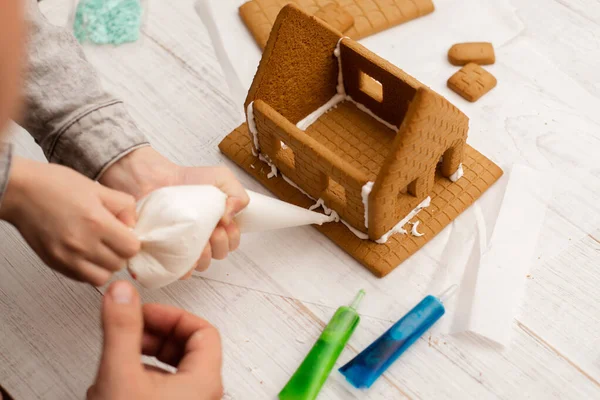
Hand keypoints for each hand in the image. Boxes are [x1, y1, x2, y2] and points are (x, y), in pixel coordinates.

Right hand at [0, 158, 139, 285]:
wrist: (21, 192)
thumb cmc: (56, 185)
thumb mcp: (98, 188)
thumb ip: (124, 207)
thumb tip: (133, 226)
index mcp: (96, 223)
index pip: (132, 248)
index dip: (131, 240)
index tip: (124, 232)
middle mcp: (82, 244)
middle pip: (119, 265)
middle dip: (120, 252)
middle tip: (111, 238)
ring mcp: (67, 258)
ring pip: (102, 277)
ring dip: (106, 265)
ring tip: (99, 248)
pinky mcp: (55, 264)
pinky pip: (83, 278)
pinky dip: (89, 269)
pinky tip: (85, 253)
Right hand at [88, 281, 222, 399]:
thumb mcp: (120, 374)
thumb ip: (122, 330)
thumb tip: (122, 294)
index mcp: (204, 381)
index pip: (203, 330)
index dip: (171, 315)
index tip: (145, 311)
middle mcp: (201, 395)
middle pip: (187, 347)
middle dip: (154, 334)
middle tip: (130, 328)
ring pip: (171, 369)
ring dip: (142, 356)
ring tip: (118, 355)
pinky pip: (160, 390)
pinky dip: (138, 378)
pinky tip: (113, 383)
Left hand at [100, 147, 248, 274]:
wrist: (156, 178)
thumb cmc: (188, 179)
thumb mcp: (222, 178)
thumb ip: (237, 194)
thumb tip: (231, 217)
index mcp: (219, 225)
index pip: (233, 242)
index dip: (232, 236)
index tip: (224, 222)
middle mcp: (204, 238)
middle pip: (221, 254)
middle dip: (220, 243)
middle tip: (212, 228)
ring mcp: (186, 247)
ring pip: (203, 265)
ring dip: (204, 254)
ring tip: (195, 238)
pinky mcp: (168, 254)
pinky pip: (179, 271)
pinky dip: (183, 266)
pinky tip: (181, 251)